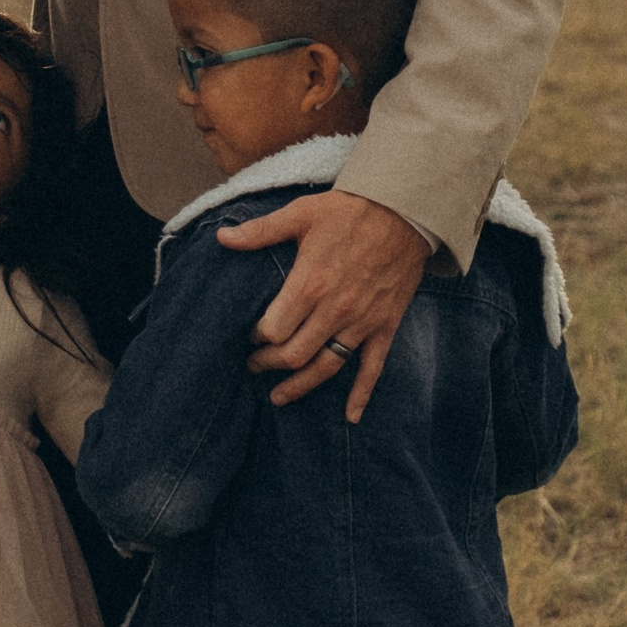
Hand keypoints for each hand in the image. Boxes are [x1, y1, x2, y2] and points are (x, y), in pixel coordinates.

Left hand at [217, 189, 433, 425]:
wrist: (405, 211)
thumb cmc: (349, 211)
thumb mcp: (301, 213)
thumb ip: (261, 231)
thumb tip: (222, 238)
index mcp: (310, 284)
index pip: (273, 330)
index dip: (255, 339)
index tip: (247, 337)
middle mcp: (335, 310)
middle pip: (294, 355)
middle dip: (268, 365)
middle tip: (253, 366)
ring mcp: (361, 322)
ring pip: (326, 367)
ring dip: (299, 386)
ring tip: (278, 397)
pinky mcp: (384, 326)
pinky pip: (372, 368)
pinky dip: (361, 395)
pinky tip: (350, 416)